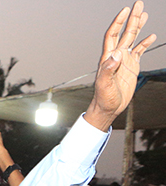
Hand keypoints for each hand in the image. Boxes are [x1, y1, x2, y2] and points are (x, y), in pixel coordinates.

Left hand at [85, 1, 156, 130]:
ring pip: (132, 39)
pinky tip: (151, 36)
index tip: (125, 10)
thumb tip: (116, 54)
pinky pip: (139, 51)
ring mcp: (124, 60)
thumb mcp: (104, 84)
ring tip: (144, 14)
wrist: (108, 107)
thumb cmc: (103, 98)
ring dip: (138, 27)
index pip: (113, 35)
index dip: (118, 22)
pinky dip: (145, 43)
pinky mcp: (131, 66)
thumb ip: (108, 69)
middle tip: (138, 4)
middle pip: (125, 33)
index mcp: (108, 57)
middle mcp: (116, 56)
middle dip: (132, 18)